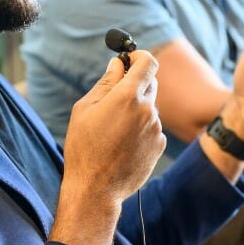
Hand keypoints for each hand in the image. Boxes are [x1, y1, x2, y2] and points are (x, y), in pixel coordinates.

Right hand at [59, 52, 166, 209]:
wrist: (96, 188)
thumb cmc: (84, 147)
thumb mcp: (85, 109)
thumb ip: (106, 83)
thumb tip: (118, 64)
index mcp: (128, 97)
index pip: (148, 63)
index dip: (140, 56)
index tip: (131, 58)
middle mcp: (148, 110)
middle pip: (150, 83)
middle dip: (135, 84)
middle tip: (115, 96)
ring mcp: (156, 128)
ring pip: (149, 108)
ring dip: (135, 110)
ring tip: (113, 130)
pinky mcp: (159, 145)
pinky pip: (151, 127)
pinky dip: (140, 129)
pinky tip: (122, 144)